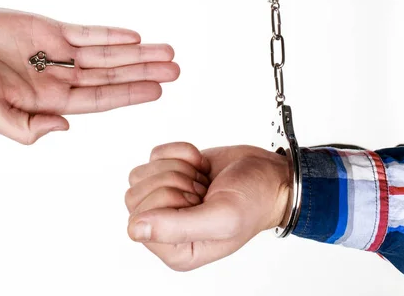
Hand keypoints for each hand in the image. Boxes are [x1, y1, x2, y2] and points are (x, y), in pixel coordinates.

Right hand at [0, 7, 179, 143]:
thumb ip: (28, 128)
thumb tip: (66, 127)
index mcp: (49, 102)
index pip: (100, 99)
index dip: (129, 94)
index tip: (158, 91)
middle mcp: (59, 79)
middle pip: (111, 75)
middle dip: (143, 72)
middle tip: (176, 69)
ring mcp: (56, 53)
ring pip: (106, 53)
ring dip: (136, 52)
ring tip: (166, 51)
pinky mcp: (49, 29)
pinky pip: (87, 33)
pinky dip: (110, 34)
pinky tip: (134, 35)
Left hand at [125, 143, 290, 270]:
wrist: (269, 174)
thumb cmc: (254, 201)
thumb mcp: (222, 218)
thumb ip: (177, 228)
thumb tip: (134, 229)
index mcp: (175, 250)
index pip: (137, 220)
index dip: (168, 201)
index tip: (199, 201)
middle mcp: (164, 229)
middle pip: (134, 196)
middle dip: (173, 182)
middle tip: (203, 190)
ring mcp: (164, 200)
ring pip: (140, 174)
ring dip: (176, 167)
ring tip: (202, 180)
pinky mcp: (167, 173)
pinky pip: (154, 155)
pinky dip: (180, 152)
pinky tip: (201, 165)